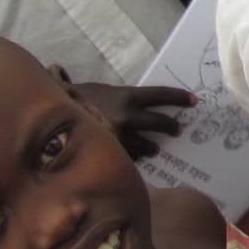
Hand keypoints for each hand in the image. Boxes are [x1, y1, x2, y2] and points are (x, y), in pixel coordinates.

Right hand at [70, 80, 192, 160]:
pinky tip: (134, 156)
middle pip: (161, 122)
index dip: (180, 98)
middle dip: (172, 126)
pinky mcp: (114, 152)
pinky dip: (134, 156)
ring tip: (155, 148)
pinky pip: (131, 157)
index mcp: (128, 96)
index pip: (162, 95)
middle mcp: (129, 116)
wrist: (55, 114)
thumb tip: (143, 104)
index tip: (194, 101)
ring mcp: (122, 137)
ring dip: (153, 146)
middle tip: (177, 129)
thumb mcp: (104, 91)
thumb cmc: (79, 98)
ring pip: (148, 145)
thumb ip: (125, 98)